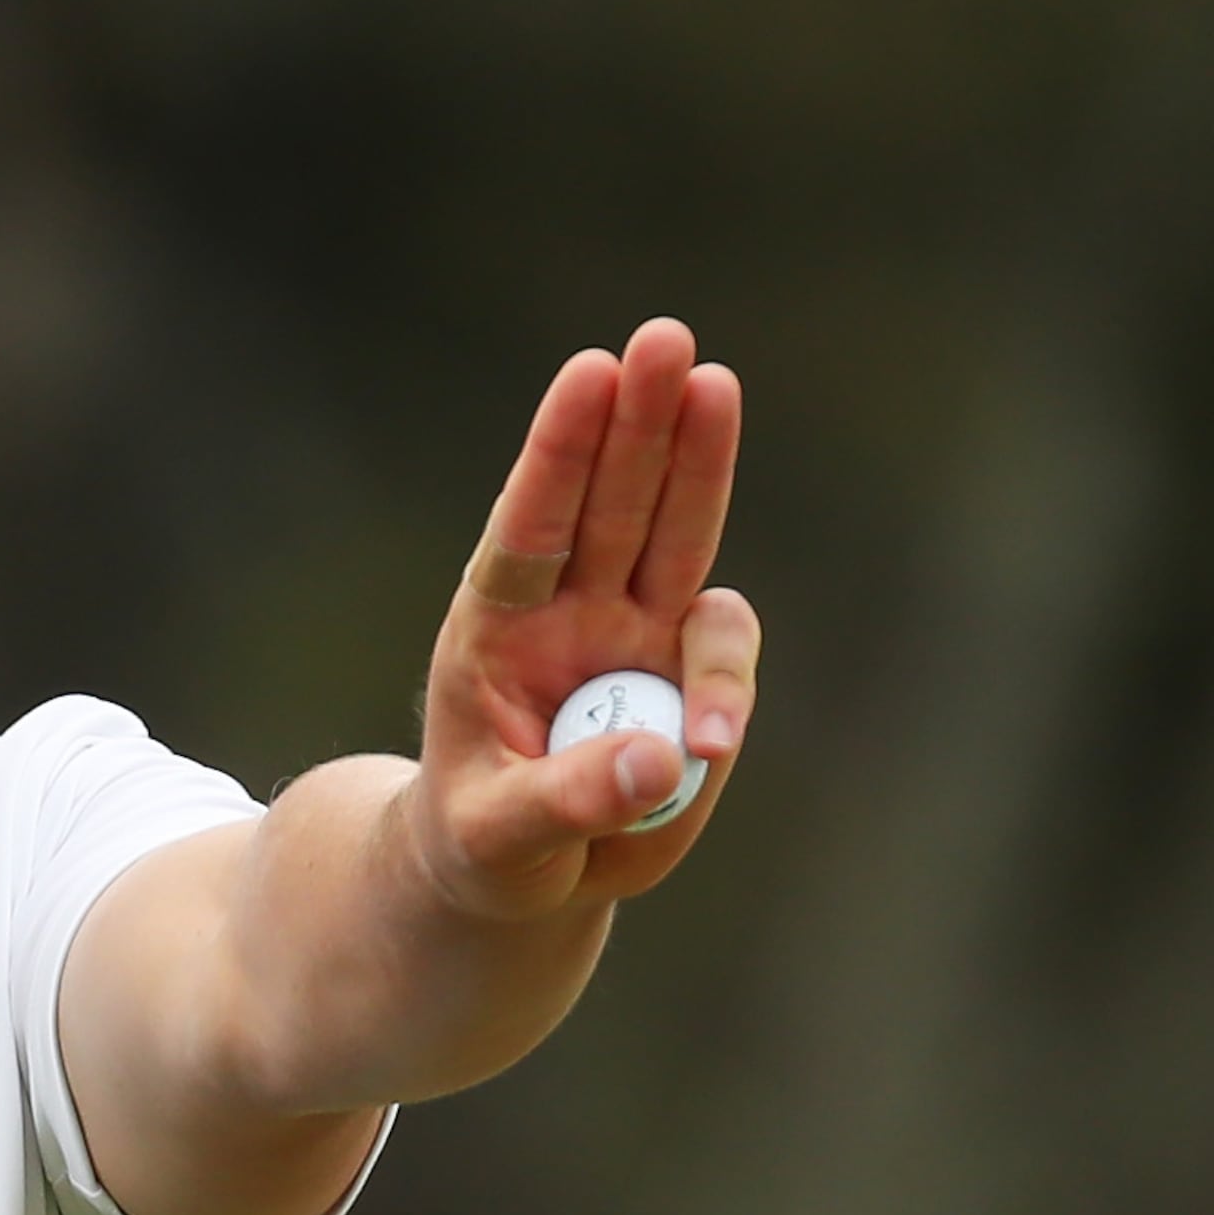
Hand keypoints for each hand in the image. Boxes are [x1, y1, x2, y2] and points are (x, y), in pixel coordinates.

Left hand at [403, 318, 761, 921]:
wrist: (521, 876)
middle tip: (666, 338)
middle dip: (639, 420)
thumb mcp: (498, 840)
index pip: (529, 526)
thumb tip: (669, 755)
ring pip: (676, 534)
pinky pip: (721, 649)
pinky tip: (713, 740)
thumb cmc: (485, 847)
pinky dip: (728, 679)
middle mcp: (568, 612)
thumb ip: (570, 799)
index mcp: (494, 627)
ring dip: (699, 461)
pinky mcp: (686, 674)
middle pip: (611, 501)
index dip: (557, 451)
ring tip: (717, 382)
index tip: (588, 373)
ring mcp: (634, 634)